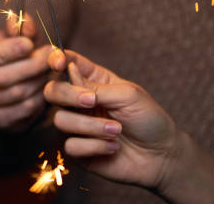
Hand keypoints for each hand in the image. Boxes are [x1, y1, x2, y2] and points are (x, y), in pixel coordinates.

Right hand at [0, 13, 51, 131]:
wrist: (4, 73)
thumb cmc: (9, 48)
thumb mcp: (13, 32)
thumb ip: (21, 27)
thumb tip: (22, 24)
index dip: (5, 52)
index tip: (29, 44)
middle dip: (32, 65)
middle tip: (52, 55)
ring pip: (14, 95)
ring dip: (39, 81)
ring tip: (51, 70)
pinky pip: (20, 113)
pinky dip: (38, 100)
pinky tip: (44, 87)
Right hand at [43, 49, 179, 188]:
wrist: (161, 155)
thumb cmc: (148, 119)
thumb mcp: (127, 94)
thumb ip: (96, 86)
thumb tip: (68, 72)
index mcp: (92, 81)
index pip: (66, 63)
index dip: (56, 59)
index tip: (61, 63)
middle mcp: (79, 101)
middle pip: (52, 91)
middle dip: (69, 95)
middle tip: (92, 101)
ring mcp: (77, 125)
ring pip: (61, 120)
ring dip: (91, 126)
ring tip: (117, 130)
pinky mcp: (78, 150)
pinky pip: (71, 145)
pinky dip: (94, 146)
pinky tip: (113, 147)